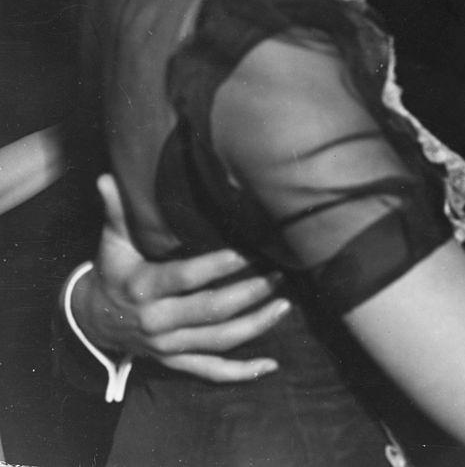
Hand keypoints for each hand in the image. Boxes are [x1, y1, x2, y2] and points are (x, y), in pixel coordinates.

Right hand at [72, 174, 289, 381]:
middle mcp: (157, 320)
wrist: (93, 321)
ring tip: (285, 305)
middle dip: (250, 293)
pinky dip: (241, 373)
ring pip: (218, 341)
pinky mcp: (175, 361)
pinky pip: (210, 371)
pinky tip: (270, 365)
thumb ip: (117, 211)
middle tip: (280, 274)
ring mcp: (168, 345)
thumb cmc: (113, 272)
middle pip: (211, 310)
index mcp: (145, 287)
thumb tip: (108, 178)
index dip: (220, 265)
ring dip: (255, 325)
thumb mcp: (112, 242)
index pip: (188, 276)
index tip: (251, 251)